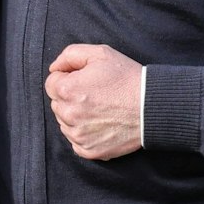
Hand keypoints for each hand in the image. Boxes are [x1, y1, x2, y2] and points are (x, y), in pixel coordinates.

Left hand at [46, 43, 144, 159]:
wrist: (152, 107)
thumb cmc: (127, 78)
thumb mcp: (100, 53)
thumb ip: (70, 55)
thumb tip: (54, 68)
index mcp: (67, 90)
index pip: (52, 83)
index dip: (69, 78)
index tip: (87, 80)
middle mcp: (69, 114)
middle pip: (58, 103)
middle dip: (71, 97)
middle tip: (96, 94)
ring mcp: (78, 135)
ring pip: (65, 123)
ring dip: (76, 116)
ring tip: (100, 108)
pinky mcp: (89, 150)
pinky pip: (76, 141)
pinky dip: (85, 134)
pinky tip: (101, 123)